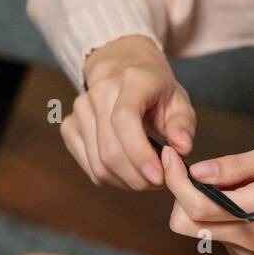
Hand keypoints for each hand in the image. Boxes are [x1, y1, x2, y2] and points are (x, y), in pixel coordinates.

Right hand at [60, 35, 196, 189]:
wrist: (125, 72)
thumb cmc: (156, 92)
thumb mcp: (179, 102)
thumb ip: (183, 125)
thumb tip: (182, 148)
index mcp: (131, 81)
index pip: (124, 119)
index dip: (139, 153)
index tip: (158, 176)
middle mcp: (99, 92)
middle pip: (110, 149)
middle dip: (137, 177)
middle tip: (159, 182)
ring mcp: (80, 110)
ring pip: (99, 164)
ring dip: (126, 181)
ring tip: (147, 177)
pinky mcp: (70, 127)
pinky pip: (90, 168)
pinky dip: (112, 179)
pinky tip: (128, 172)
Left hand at [162, 142, 253, 254]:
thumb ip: (235, 166)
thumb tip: (197, 171)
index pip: (198, 206)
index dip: (176, 180)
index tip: (172, 157)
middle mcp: (250, 238)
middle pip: (188, 224)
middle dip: (180, 194)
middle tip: (192, 169)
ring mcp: (249, 250)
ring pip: (198, 230)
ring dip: (196, 204)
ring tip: (223, 181)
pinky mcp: (249, 253)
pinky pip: (215, 234)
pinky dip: (213, 214)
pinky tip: (234, 197)